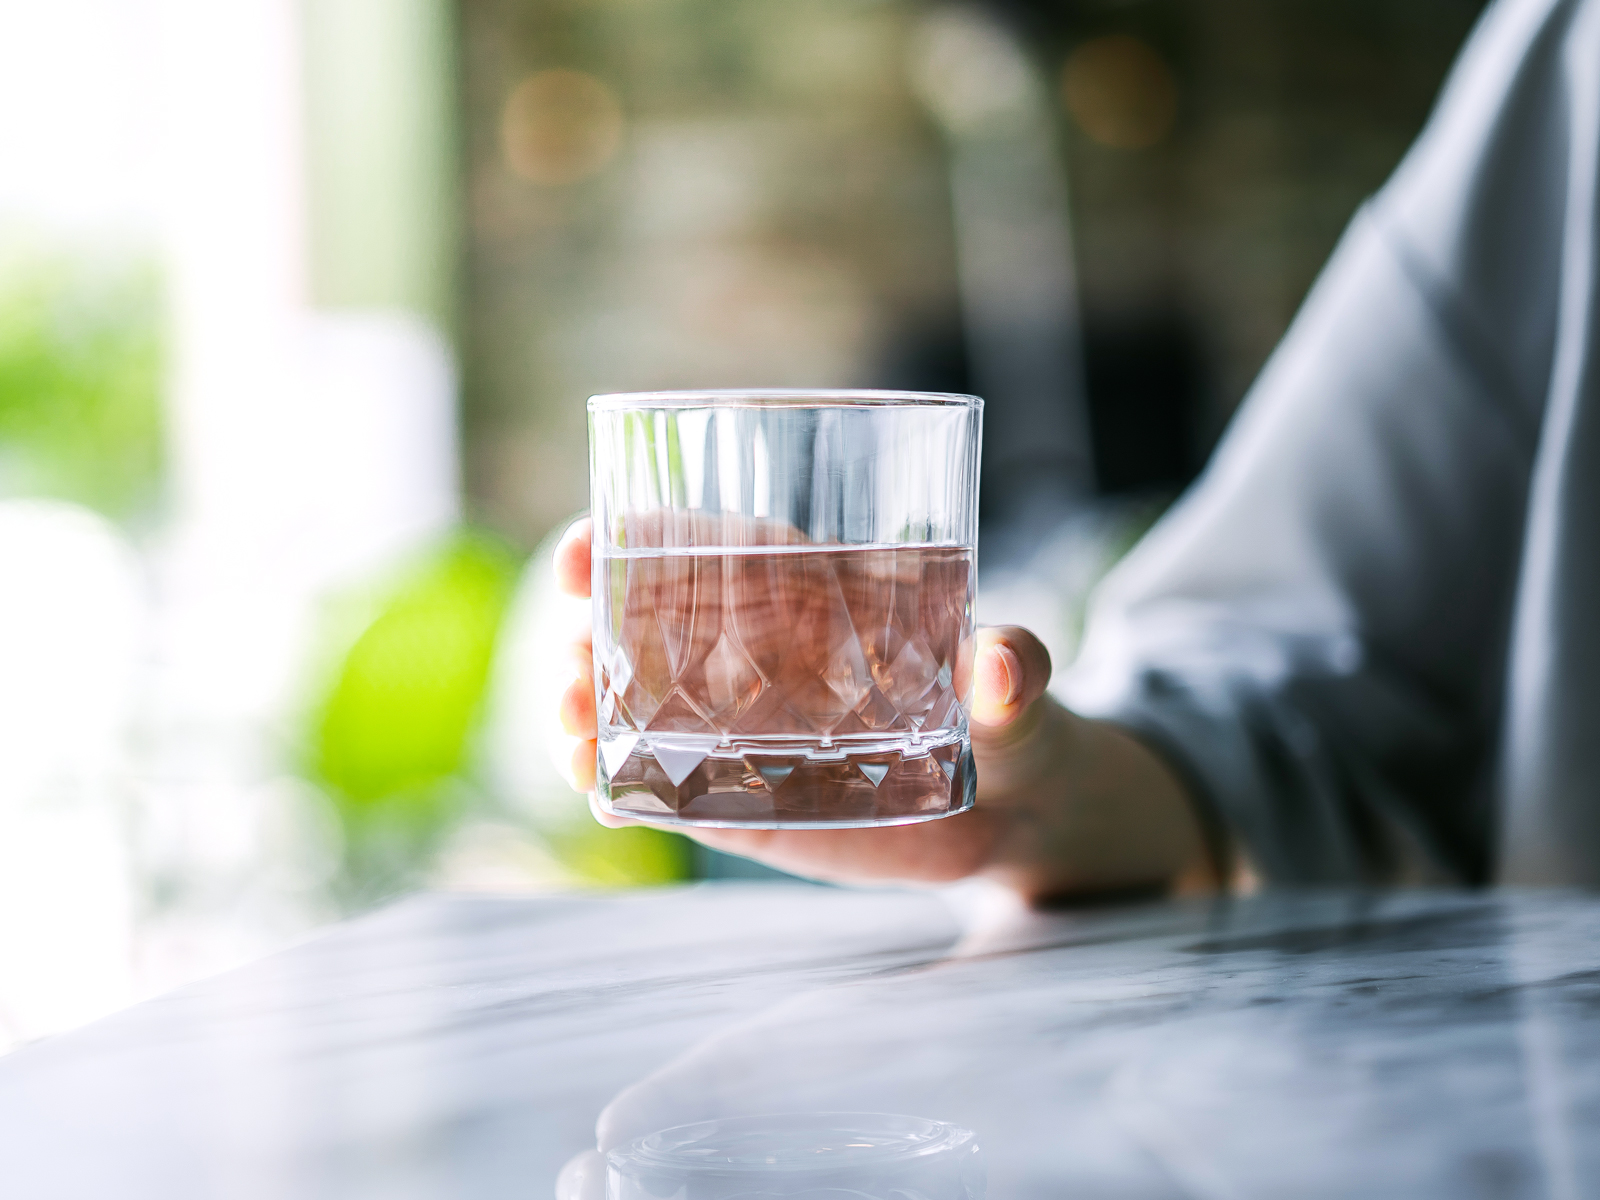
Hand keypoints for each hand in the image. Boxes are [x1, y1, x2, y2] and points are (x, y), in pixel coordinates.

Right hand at [553, 518, 1215, 900]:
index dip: (635, 540)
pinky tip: (598, 793)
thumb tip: (1006, 663)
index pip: (702, 547)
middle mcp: (756, 656)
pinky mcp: (745, 805)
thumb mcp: (1020, 685)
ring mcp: (741, 733)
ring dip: (588, 714)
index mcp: (805, 592)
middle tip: (566, 665)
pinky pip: (667, 792)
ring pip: (637, 710)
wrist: (1017, 808)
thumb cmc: (1013, 711)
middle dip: (587, 636)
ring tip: (570, 732)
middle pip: (643, 629)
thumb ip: (1017, 669)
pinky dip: (623, 790)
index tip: (583, 550)